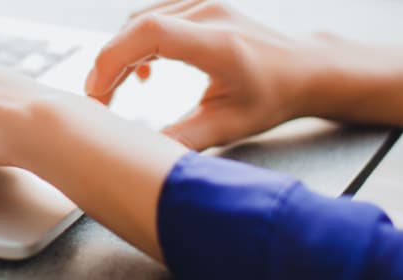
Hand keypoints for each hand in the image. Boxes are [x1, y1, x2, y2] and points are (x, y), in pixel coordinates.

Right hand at [87, 0, 314, 149]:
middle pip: (136, 26)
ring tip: (116, 88)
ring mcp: (203, 3)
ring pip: (139, 21)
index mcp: (218, 43)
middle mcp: (208, 13)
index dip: (113, 58)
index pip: (150, 34)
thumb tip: (143, 154)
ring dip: (120, 53)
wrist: (304, 68)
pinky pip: (152, 17)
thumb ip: (184, 138)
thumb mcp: (228, 125)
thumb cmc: (273, 95)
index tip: (99, 91)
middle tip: (99, 99)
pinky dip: (136, 43)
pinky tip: (144, 70)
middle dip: (108, 63)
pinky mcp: (198, 4)